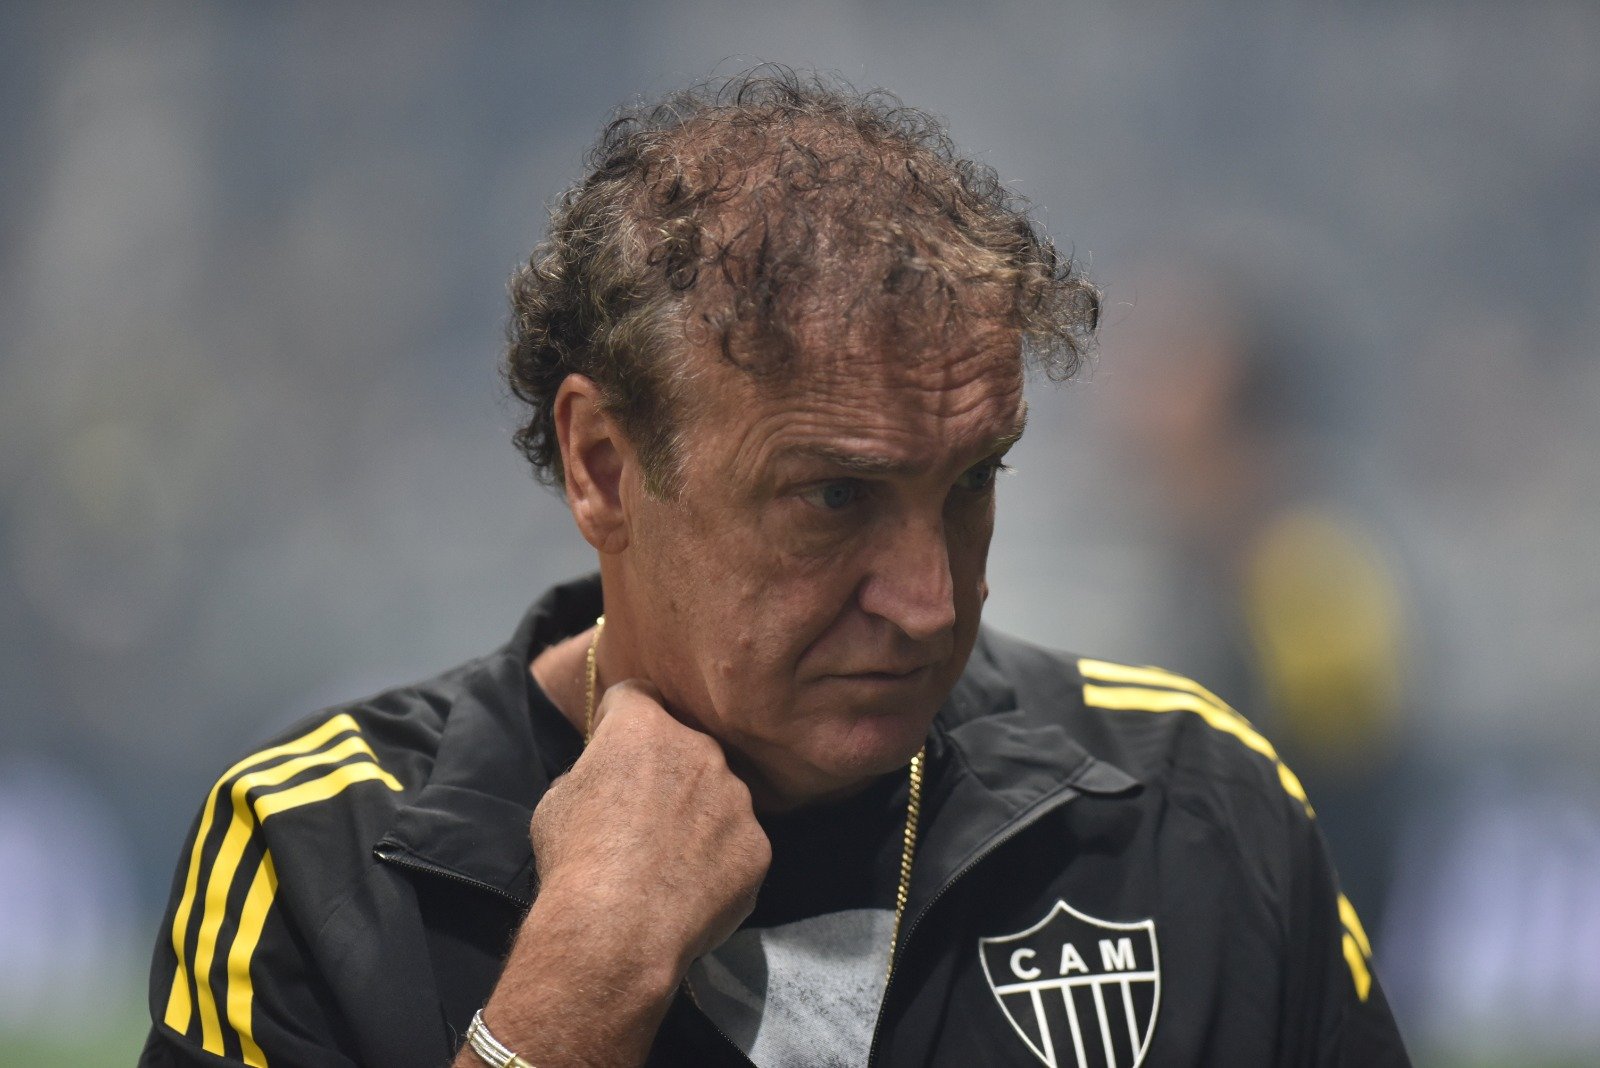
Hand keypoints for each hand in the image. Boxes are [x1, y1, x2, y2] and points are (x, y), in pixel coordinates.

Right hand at [531, 677, 771, 966]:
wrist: (617, 929)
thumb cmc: (576, 859)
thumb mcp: (557, 801)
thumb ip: (592, 773)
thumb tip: (606, 779)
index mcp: (643, 727)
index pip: (636, 697)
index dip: (619, 720)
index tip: (611, 749)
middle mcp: (700, 749)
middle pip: (684, 745)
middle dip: (665, 770)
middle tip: (640, 817)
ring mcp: (736, 798)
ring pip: (718, 795)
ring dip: (698, 816)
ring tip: (666, 864)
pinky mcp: (757, 845)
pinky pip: (738, 843)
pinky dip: (719, 861)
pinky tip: (690, 891)